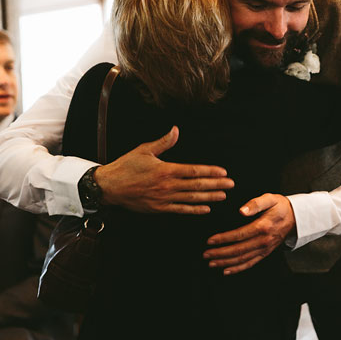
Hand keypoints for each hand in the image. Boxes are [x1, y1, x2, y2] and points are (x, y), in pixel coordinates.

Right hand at [95, 127, 233, 213]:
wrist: (109, 187)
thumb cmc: (126, 166)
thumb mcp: (144, 150)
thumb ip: (164, 142)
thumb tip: (176, 130)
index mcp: (165, 169)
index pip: (193, 171)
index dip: (210, 172)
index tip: (223, 173)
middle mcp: (167, 185)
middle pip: (196, 186)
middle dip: (216, 185)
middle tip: (231, 185)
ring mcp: (164, 199)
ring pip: (191, 199)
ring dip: (209, 198)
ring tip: (223, 196)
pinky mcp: (159, 208)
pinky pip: (180, 210)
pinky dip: (194, 210)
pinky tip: (206, 209)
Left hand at [203, 193, 294, 274]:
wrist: (297, 217)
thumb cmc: (281, 206)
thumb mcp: (270, 198)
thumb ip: (255, 203)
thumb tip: (241, 211)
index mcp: (263, 226)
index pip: (239, 235)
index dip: (223, 239)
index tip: (210, 240)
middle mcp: (263, 240)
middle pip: (238, 250)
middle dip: (220, 253)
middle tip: (206, 254)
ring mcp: (265, 248)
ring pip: (243, 259)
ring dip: (226, 262)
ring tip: (211, 263)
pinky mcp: (265, 253)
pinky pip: (250, 263)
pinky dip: (238, 268)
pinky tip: (226, 270)